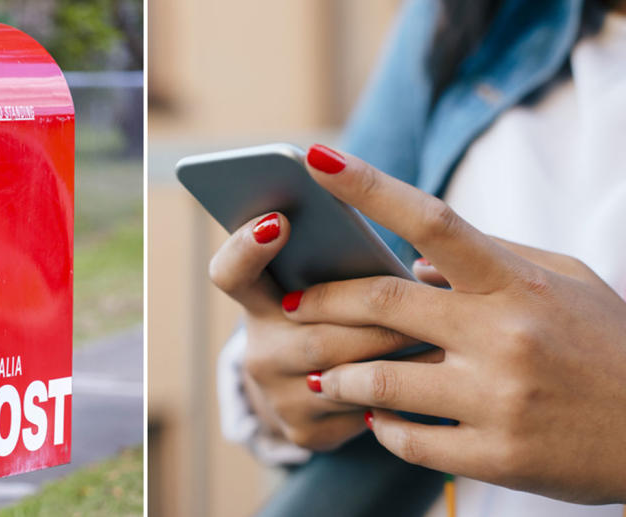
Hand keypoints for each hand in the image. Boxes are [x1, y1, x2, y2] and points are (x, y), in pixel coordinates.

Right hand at [208, 211, 422, 450]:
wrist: (310, 390)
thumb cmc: (336, 315)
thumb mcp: (324, 286)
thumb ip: (339, 260)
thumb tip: (386, 234)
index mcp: (257, 301)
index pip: (231, 273)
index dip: (246, 248)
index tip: (281, 221)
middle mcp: (260, 351)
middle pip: (314, 333)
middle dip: (371, 320)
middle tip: (417, 298)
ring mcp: (279, 395)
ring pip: (343, 375)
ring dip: (395, 354)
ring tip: (441, 333)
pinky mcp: (306, 430)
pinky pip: (360, 410)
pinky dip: (401, 392)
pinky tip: (435, 378)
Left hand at [289, 144, 625, 503]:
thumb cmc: (612, 346)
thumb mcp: (569, 283)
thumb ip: (495, 260)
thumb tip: (418, 257)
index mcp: (517, 284)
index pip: (430, 219)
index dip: (367, 186)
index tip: (316, 161)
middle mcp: (503, 335)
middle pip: (382, 301)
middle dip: (322, 299)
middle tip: (294, 304)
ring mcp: (498, 399)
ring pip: (379, 379)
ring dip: (338, 375)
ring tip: (324, 372)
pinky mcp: (497, 456)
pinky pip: (407, 439)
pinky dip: (379, 426)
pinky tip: (375, 416)